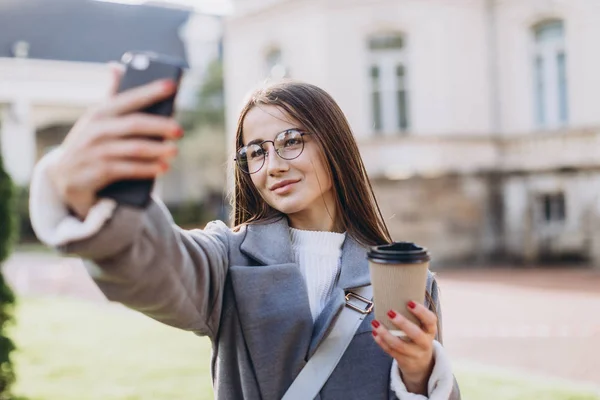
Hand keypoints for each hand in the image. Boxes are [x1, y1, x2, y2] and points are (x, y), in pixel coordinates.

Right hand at [47, 63, 182, 218]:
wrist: (64, 176)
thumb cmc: (89, 143)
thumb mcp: (96, 119)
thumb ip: (110, 95)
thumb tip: (116, 66)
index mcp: (99, 113)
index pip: (129, 98)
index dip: (150, 91)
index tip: (171, 85)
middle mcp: (96, 129)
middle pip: (135, 124)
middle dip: (160, 126)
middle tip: (180, 130)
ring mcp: (96, 151)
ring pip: (134, 148)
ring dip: (157, 150)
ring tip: (174, 151)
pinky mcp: (99, 171)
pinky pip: (129, 169)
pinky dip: (148, 168)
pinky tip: (162, 168)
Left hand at [371, 301, 436, 394]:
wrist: (422, 364)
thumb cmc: (418, 337)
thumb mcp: (422, 327)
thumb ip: (413, 315)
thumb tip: (395, 292)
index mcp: (430, 330)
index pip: (430, 320)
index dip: (421, 312)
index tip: (409, 302)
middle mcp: (425, 343)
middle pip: (415, 334)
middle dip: (402, 323)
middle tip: (390, 312)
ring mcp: (414, 354)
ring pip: (399, 345)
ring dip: (385, 334)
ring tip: (375, 323)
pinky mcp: (404, 360)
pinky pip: (391, 352)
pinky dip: (381, 342)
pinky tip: (374, 333)